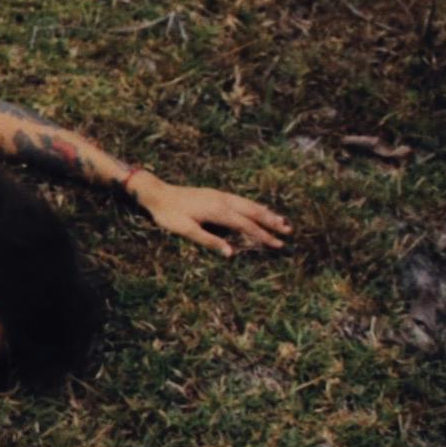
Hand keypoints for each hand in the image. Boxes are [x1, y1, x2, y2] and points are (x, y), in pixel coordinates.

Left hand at [131, 175, 289, 256]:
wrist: (157, 193)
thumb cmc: (169, 214)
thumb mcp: (186, 230)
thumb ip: (209, 241)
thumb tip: (231, 253)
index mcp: (219, 211)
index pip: (247, 226)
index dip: (264, 236)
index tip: (278, 244)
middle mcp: (223, 200)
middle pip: (253, 212)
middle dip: (271, 222)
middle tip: (288, 231)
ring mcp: (220, 195)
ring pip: (249, 204)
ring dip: (265, 212)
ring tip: (281, 220)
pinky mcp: (216, 194)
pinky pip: (241, 200)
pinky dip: (254, 206)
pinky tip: (257, 209)